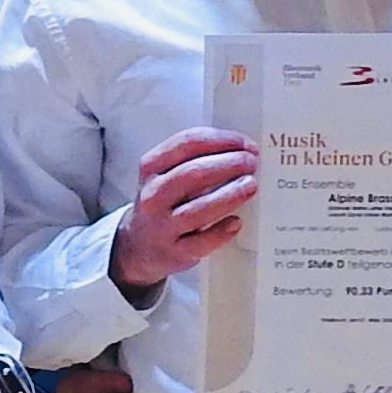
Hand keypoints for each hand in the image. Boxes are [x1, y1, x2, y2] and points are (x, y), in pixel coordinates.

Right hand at [108, 128, 257, 294]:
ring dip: (230, 194)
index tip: (246, 143)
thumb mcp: (165, 174)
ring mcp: (162, 226)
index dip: (222, 140)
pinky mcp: (174, 252)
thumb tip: (241, 149)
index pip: (187, 143)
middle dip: (229, 164)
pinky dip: (221, 232)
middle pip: (193, 173)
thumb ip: (194, 158)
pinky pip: (202, 242)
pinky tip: (236, 222)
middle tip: (251, 163)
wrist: (140, 246)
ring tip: (250, 185)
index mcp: (151, 168)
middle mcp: (153, 195)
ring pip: (198, 209)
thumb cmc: (163, 203)